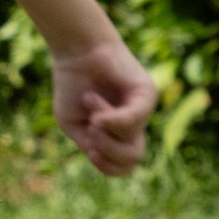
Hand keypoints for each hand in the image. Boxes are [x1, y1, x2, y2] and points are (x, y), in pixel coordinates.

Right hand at [51, 36, 157, 177]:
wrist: (76, 52)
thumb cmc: (73, 86)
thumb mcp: (73, 124)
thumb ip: (88, 144)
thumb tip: (103, 151)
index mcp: (117, 134)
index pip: (124, 166)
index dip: (107, 166)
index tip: (89, 150)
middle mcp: (134, 124)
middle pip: (132, 159)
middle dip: (107, 151)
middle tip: (90, 129)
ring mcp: (142, 110)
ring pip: (132, 141)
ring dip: (103, 129)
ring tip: (90, 101)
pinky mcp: (146, 94)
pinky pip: (134, 120)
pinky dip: (112, 120)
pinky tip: (98, 114)